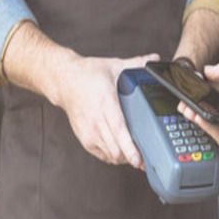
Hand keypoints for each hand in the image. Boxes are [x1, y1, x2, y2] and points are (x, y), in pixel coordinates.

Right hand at [56, 52, 158, 168]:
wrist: (64, 80)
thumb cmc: (88, 74)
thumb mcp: (114, 66)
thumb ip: (136, 63)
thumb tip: (154, 58)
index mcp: (106, 103)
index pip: (119, 131)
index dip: (130, 148)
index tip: (139, 159)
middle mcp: (96, 120)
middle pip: (115, 149)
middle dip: (132, 158)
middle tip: (146, 157)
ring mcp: (88, 131)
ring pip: (109, 155)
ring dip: (122, 157)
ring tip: (134, 154)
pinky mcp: (83, 137)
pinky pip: (101, 155)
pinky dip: (112, 156)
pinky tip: (120, 150)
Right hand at [177, 61, 218, 156]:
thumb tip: (207, 70)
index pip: (212, 94)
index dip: (200, 91)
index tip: (190, 88)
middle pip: (206, 109)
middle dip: (193, 104)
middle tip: (184, 100)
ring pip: (206, 121)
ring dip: (194, 114)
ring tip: (186, 108)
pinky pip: (211, 132)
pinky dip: (203, 124)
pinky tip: (197, 116)